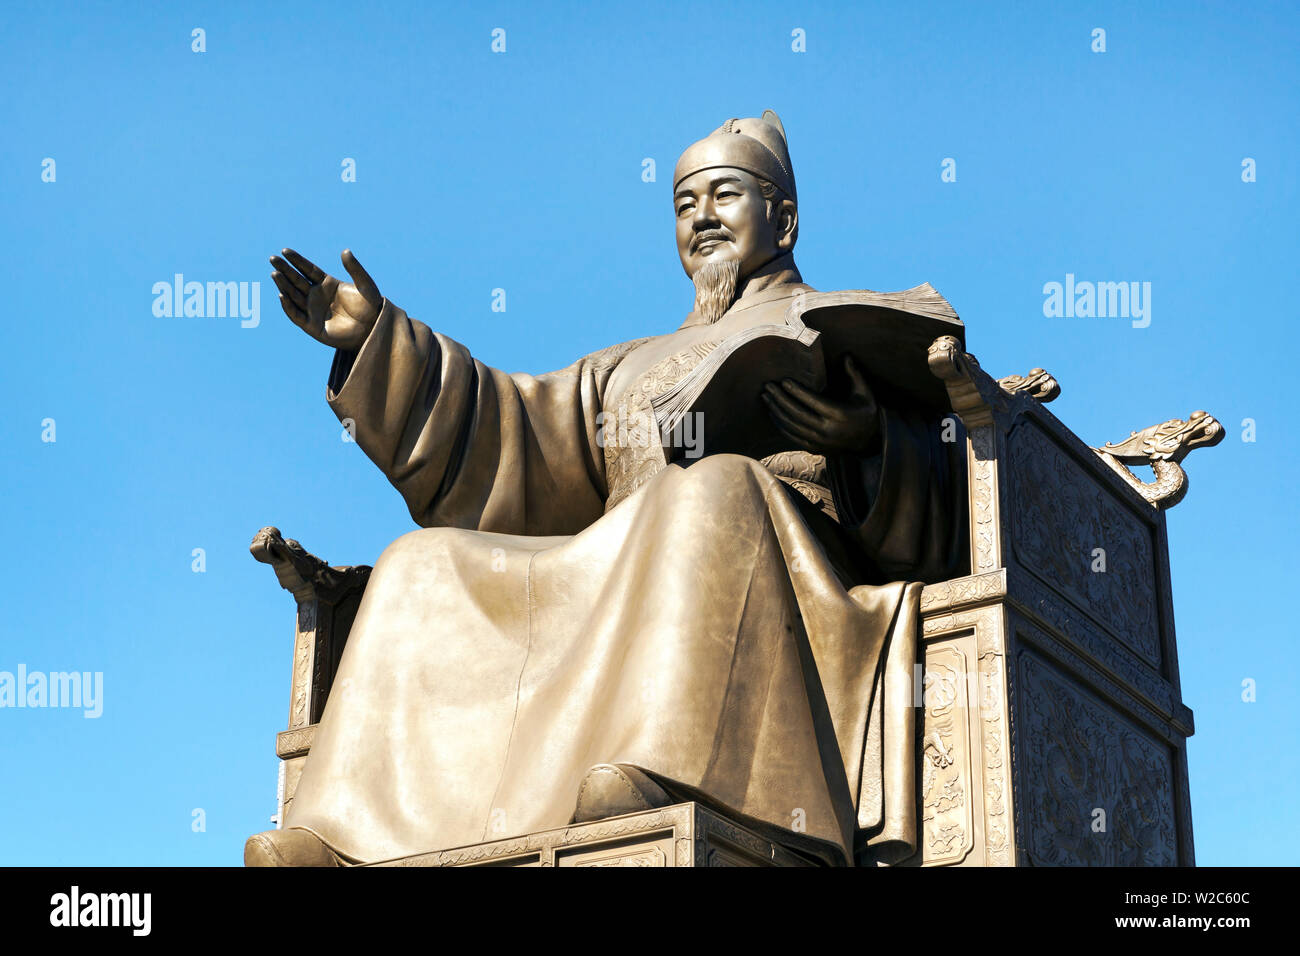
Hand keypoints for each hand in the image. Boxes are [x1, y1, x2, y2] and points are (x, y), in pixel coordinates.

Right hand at [270, 248, 382, 349]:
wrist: (374, 329)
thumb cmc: (371, 307)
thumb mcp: (365, 285)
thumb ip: (355, 269)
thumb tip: (345, 251)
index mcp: (327, 284)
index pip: (308, 270)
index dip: (297, 261)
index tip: (285, 251)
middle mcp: (317, 296)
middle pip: (297, 280)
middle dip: (284, 270)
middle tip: (273, 259)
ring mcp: (313, 310)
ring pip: (294, 295)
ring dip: (284, 285)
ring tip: (275, 273)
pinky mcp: (312, 326)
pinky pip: (296, 315)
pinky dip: (288, 306)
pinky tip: (282, 295)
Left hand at [762, 355, 881, 454]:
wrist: (870, 441)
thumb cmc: (865, 412)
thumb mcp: (864, 392)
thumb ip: (854, 374)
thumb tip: (846, 355)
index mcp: (840, 414)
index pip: (813, 401)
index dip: (797, 391)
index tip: (784, 381)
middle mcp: (828, 430)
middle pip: (797, 413)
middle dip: (780, 399)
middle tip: (768, 387)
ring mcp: (820, 441)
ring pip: (792, 426)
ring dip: (776, 411)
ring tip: (766, 398)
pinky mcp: (815, 448)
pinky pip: (792, 437)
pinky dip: (780, 425)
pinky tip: (772, 414)